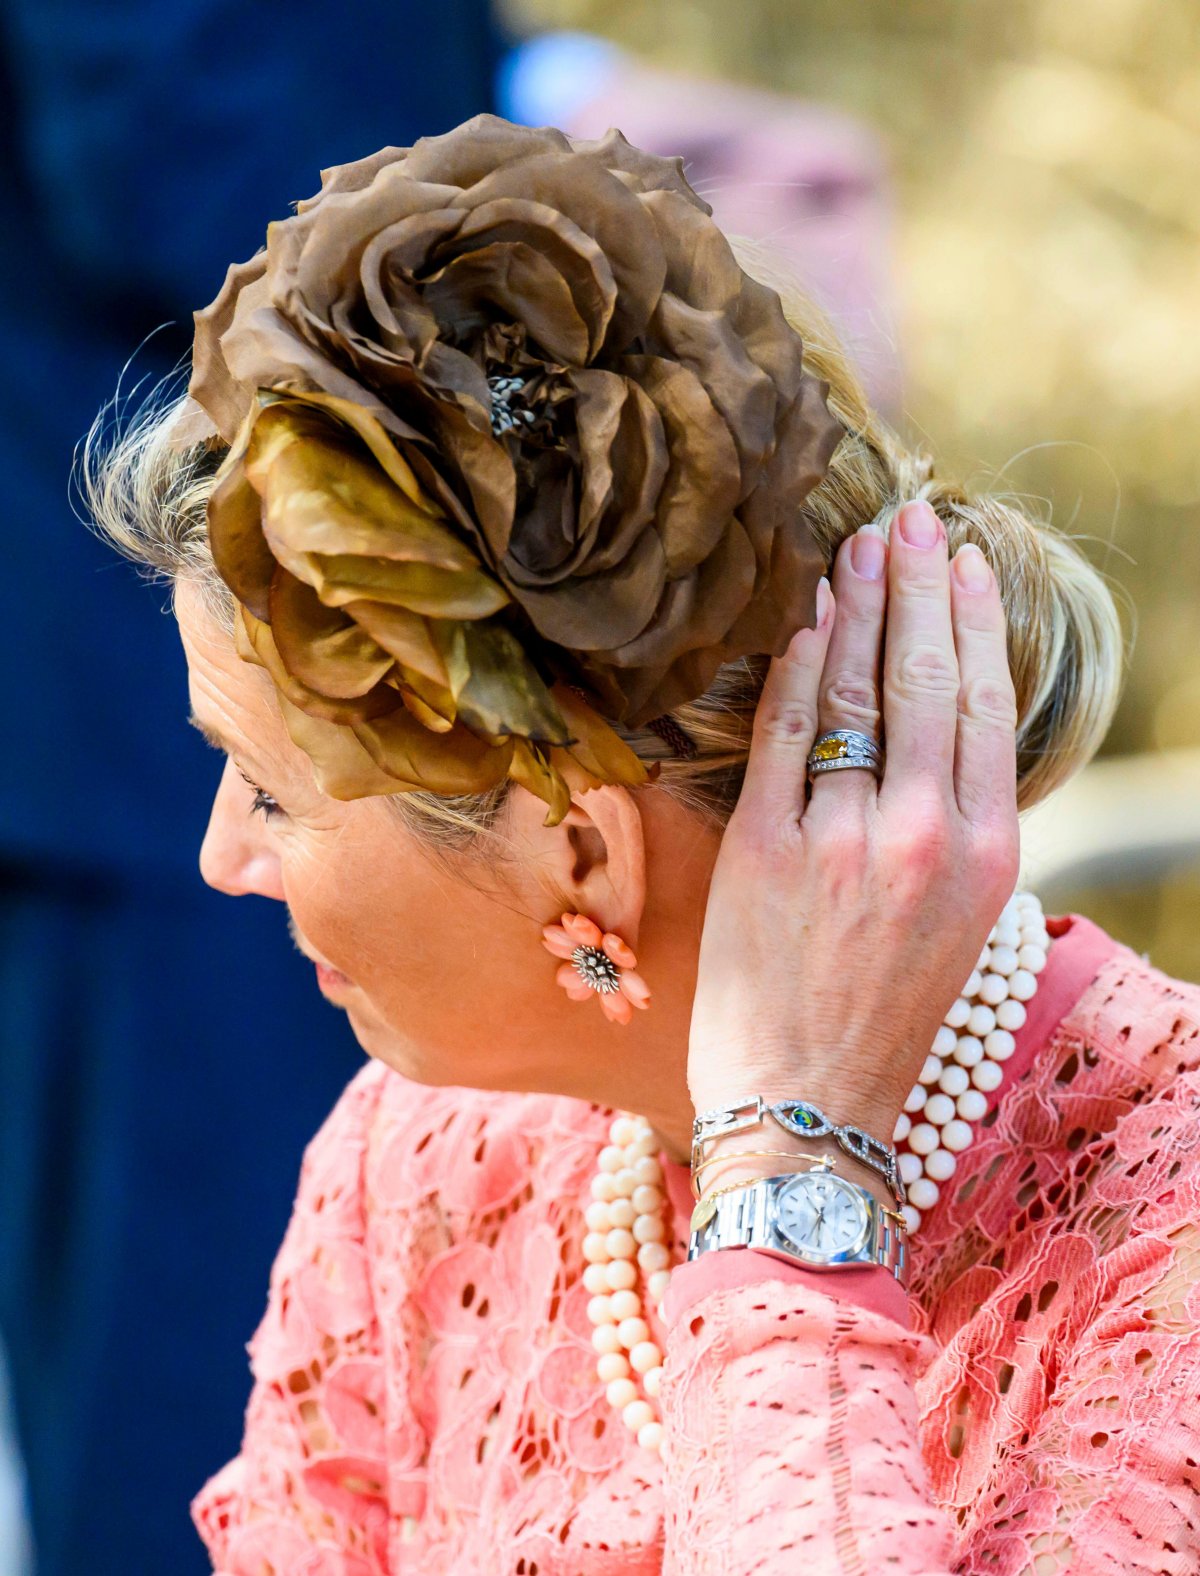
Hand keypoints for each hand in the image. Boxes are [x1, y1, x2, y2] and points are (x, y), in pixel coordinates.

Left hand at [687, 499, 1020, 1176]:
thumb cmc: (881, 1022)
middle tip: (908, 518)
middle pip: (922, 676)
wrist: (807, 1108)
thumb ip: (950, 828)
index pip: (980, 703)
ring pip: (850, 691)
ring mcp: (839, 839)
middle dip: (915, 585)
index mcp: (985, 855)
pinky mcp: (764, 849)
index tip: (961, 563)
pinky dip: (790, 669)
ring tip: (856, 549)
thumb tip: (927, 733)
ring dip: (851, 608)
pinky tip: (798, 621)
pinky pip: (781, 733)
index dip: (969, 621)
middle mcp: (922, 835)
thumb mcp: (953, 925)